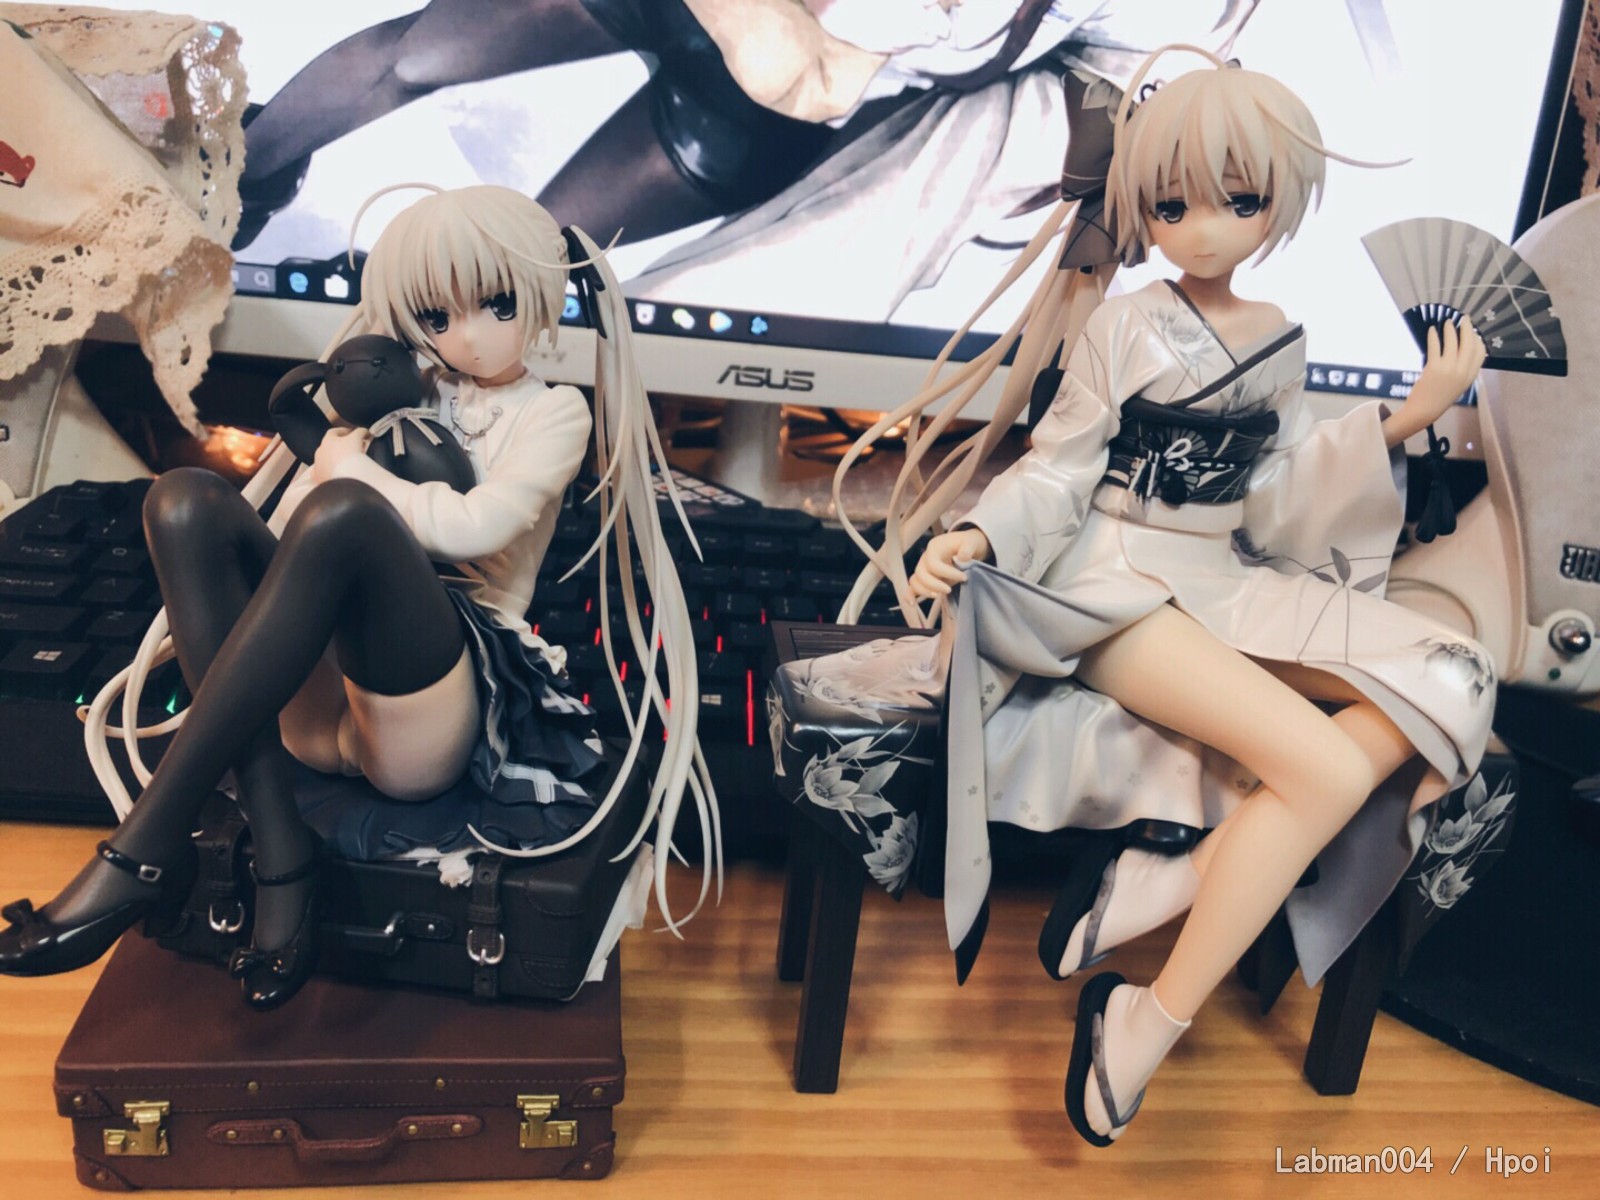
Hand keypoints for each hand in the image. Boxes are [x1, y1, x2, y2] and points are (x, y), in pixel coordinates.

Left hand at [311, 425, 368, 484]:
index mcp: (328, 440)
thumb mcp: (357, 438)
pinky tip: (339, 474)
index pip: (335, 431)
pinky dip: (331, 471)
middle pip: (330, 446)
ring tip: (348, 462)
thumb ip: (360, 432)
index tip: (354, 433)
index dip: (345, 431)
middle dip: (341, 446)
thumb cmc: (349, 455)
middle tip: (353, 448)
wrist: (344, 480)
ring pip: (327, 459)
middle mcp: (320, 451)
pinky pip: (325, 473)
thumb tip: (364, 432)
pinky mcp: (320, 479)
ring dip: (336, 459)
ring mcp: (318, 465)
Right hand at [909, 527, 990, 598]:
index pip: (933, 563)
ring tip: (939, 595)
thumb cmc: (967, 544)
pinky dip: (910, 595)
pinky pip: (912, 587)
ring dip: (925, 591)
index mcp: (934, 548)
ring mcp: (923, 568)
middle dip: (934, 584)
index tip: (963, 578)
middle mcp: (925, 558)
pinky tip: (912, 604)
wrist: (965, 546)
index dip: (946, 573)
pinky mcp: (924, 578)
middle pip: (921, 574)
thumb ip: (968, 549)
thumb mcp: (972, 542)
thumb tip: (962, 558)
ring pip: (915, 582)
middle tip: (950, 590)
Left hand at [1382, 317, 1485, 447]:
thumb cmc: (1440, 398)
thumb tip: (1463, 351)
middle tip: (1463, 318)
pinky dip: (1433, 336)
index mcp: (1471, 376)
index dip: (1477, 339)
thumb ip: (1464, 370)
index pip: (1480, 352)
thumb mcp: (1459, 385)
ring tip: (1447, 322)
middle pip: (1469, 343)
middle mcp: (1463, 371)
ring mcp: (1449, 369)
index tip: (1472, 332)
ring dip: (1450, 329)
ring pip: (1453, 342)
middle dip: (1467, 328)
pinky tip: (1432, 330)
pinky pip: (1435, 346)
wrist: (1424, 411)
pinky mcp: (1434, 368)